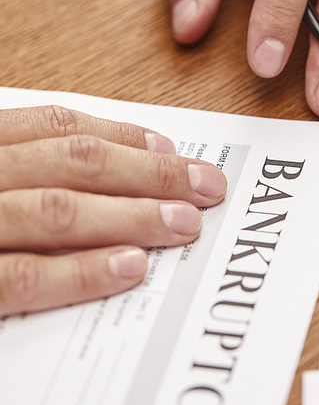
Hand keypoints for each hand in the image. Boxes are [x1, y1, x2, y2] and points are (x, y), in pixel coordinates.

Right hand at [0, 106, 226, 315]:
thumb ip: (30, 171)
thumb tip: (115, 167)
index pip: (55, 127)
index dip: (120, 135)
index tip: (170, 148)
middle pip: (73, 163)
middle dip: (148, 173)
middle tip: (204, 188)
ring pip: (59, 211)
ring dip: (132, 215)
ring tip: (184, 225)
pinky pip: (28, 277)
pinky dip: (83, 270)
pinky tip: (133, 266)